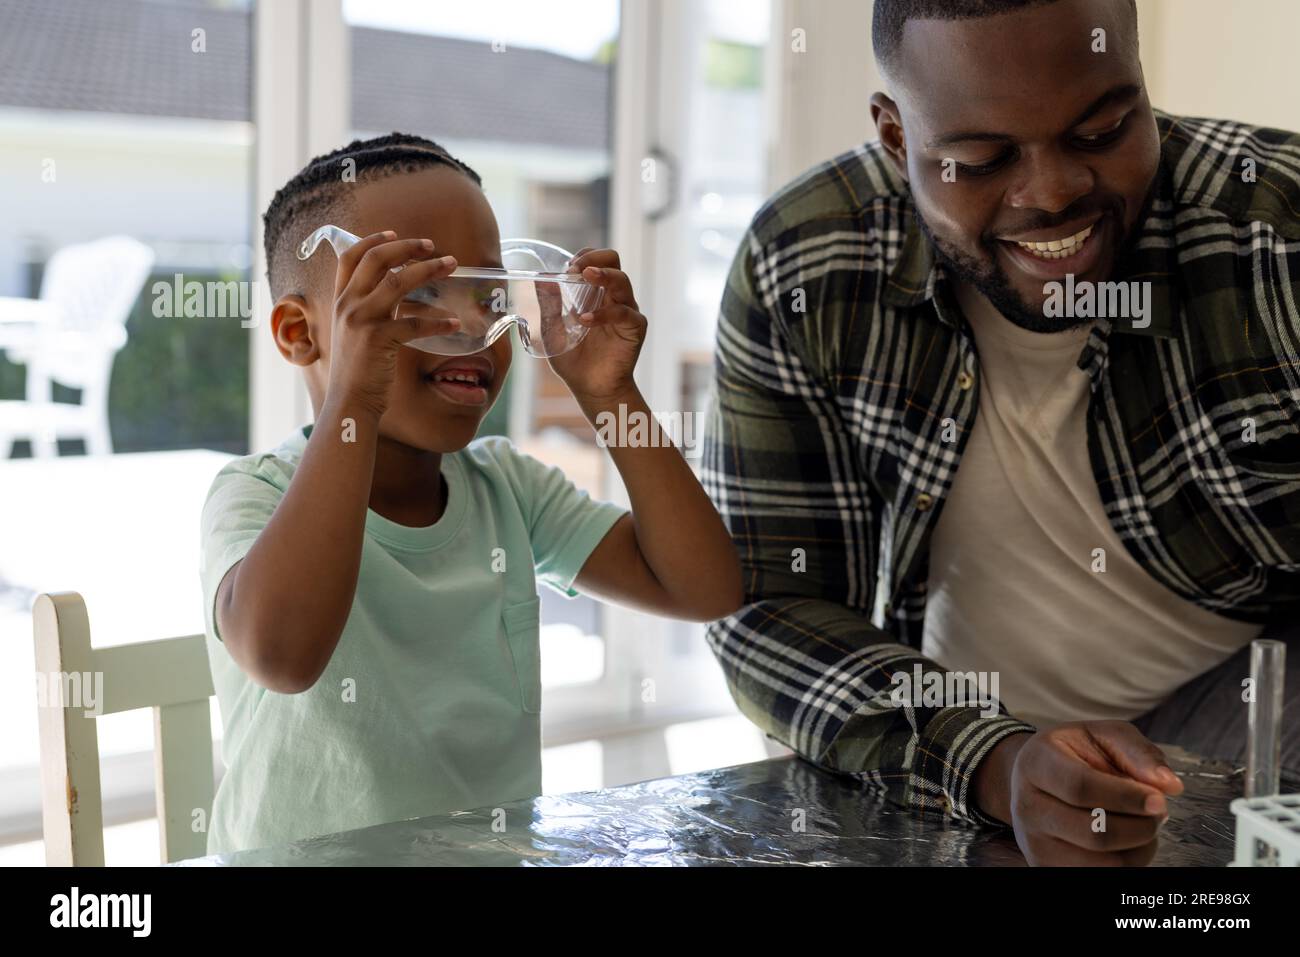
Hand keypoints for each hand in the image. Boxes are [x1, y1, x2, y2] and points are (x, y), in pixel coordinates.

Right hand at [325, 231, 461, 418]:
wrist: (350, 402)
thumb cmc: (358, 369)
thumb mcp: (356, 332)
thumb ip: (371, 309)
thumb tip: (398, 290)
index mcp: (340, 300)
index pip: (350, 257)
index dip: (372, 240)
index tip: (394, 233)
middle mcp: (347, 305)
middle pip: (376, 260)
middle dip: (406, 246)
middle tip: (431, 245)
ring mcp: (361, 320)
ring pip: (398, 281)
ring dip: (429, 269)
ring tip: (451, 265)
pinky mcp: (379, 339)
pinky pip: (415, 323)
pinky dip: (439, 322)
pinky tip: (455, 323)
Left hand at [546, 248, 645, 403]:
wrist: (591, 389)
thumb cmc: (574, 360)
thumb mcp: (552, 331)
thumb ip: (549, 306)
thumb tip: (541, 279)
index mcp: (595, 294)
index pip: (596, 260)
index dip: (583, 256)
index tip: (567, 266)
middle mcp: (613, 298)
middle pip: (613, 260)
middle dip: (595, 258)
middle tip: (577, 268)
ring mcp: (626, 311)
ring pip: (622, 280)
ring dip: (603, 275)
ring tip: (584, 276)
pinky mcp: (634, 328)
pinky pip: (623, 312)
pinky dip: (604, 313)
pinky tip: (585, 320)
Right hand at [974, 721, 1183, 865]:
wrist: (1035, 778)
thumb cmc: (1074, 753)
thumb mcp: (1102, 735)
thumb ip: (1136, 752)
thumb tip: (1169, 784)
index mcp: (1036, 763)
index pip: (1080, 787)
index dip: (1126, 797)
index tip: (1159, 799)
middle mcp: (1027, 806)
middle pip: (1094, 833)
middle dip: (1141, 826)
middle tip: (1158, 811)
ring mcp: (1034, 842)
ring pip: (1103, 864)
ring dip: (1140, 848)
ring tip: (1144, 825)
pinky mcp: (1046, 867)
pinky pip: (1100, 877)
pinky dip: (1128, 862)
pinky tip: (1129, 841)